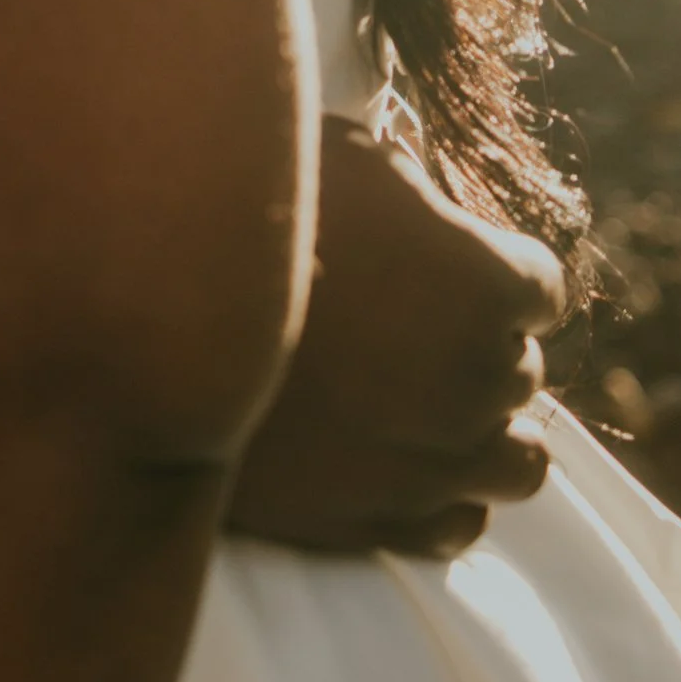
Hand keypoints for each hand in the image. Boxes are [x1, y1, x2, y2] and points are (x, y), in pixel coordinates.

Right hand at [227, 124, 563, 557]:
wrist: (138, 324)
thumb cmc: (236, 214)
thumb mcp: (340, 157)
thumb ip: (410, 190)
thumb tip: (427, 204)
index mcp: (485, 281)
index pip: (542, 286)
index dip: (492, 268)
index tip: (443, 263)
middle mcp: (479, 380)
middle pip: (521, 370)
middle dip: (476, 347)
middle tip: (404, 324)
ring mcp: (434, 463)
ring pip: (521, 462)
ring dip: (483, 430)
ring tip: (422, 405)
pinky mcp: (379, 523)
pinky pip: (460, 524)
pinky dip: (442, 493)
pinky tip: (394, 457)